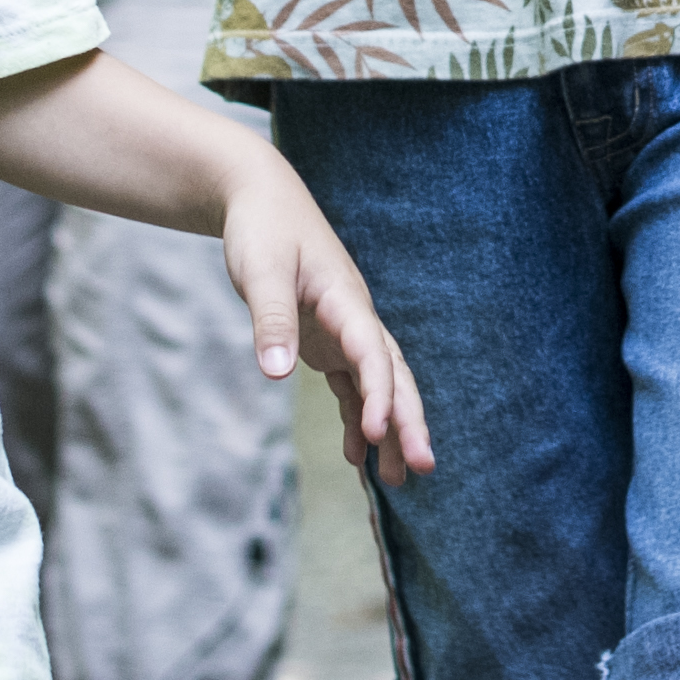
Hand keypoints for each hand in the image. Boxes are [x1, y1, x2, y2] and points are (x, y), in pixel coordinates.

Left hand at [219, 161, 432, 484]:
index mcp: (346, 299)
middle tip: (420, 467)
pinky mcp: (326, 339)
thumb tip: (276, 374)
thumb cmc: (263, 228)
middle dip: (408, 420)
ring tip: (399, 480)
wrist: (259, 199)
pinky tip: (357, 455)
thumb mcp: (261, 270)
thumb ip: (270, 320)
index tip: (381, 433)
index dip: (380, 392)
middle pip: (392, 374)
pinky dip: (358, 417)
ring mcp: (343, 330)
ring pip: (378, 384)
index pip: (373, 351)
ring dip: (389, 427)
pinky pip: (351, 384)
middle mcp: (354, 318)